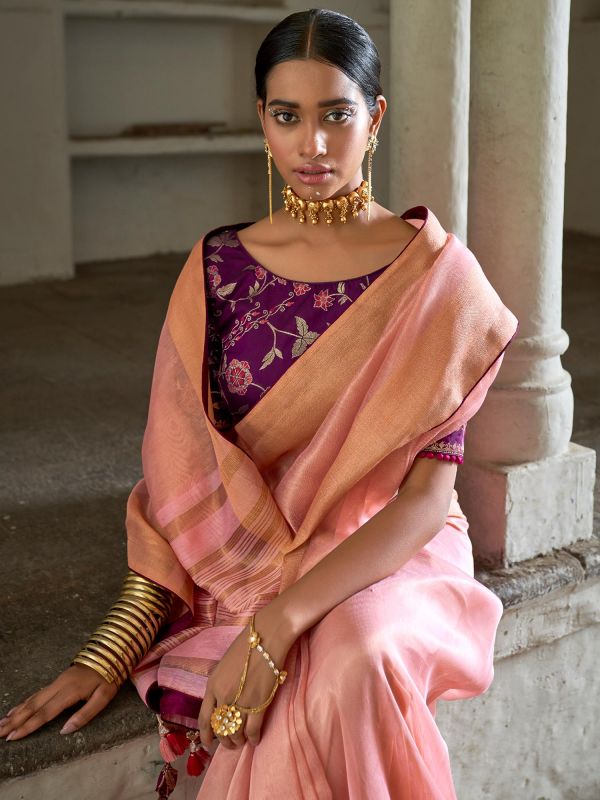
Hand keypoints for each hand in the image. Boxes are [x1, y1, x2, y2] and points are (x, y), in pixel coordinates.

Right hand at [0, 664, 117, 740]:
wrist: (110, 653)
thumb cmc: (109, 677)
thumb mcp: (104, 697)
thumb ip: (85, 714)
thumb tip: (64, 731)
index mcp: (70, 691)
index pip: (45, 713)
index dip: (28, 726)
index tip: (13, 737)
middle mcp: (59, 686)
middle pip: (32, 706)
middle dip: (14, 721)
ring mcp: (57, 682)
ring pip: (32, 699)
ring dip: (15, 713)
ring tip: (1, 725)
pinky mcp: (58, 680)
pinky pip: (36, 694)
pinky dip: (23, 703)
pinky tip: (14, 710)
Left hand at [198, 605, 296, 750]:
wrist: (267, 637)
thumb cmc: (246, 645)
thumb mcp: (224, 665)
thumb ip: (220, 685)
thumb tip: (223, 704)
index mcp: (212, 685)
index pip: (204, 718)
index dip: (205, 734)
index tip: (207, 743)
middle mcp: (223, 697)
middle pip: (220, 728)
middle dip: (224, 740)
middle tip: (230, 743)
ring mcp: (240, 702)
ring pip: (235, 733)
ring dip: (238, 740)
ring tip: (242, 740)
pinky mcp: (259, 705)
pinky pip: (252, 731)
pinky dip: (253, 738)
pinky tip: (255, 739)